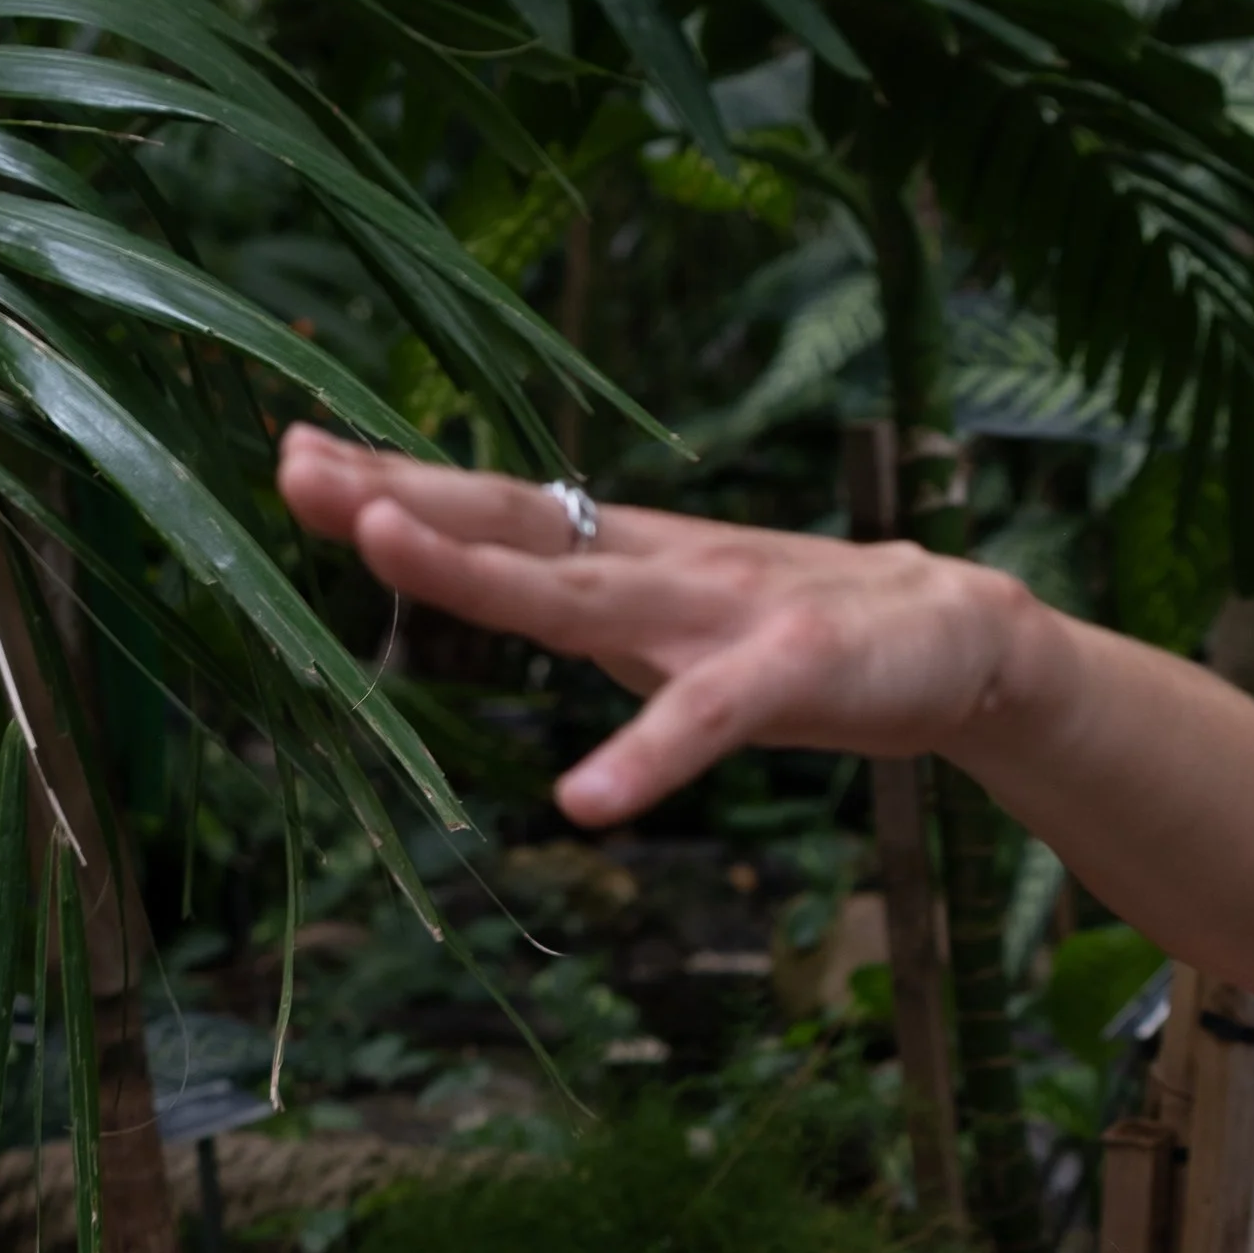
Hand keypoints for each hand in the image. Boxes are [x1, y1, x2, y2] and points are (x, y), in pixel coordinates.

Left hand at [275, 424, 1032, 825]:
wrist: (961, 632)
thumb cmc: (801, 629)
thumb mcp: (673, 606)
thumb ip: (582, 592)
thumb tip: (471, 573)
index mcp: (626, 554)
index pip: (496, 511)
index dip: (396, 483)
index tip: (292, 450)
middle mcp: (658, 564)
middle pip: (513, 526)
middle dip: (401, 496)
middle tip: (295, 465)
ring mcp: (722, 612)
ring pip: (580, 594)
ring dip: (478, 576)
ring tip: (380, 545)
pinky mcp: (789, 672)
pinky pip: (703, 723)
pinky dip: (642, 759)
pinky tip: (582, 802)